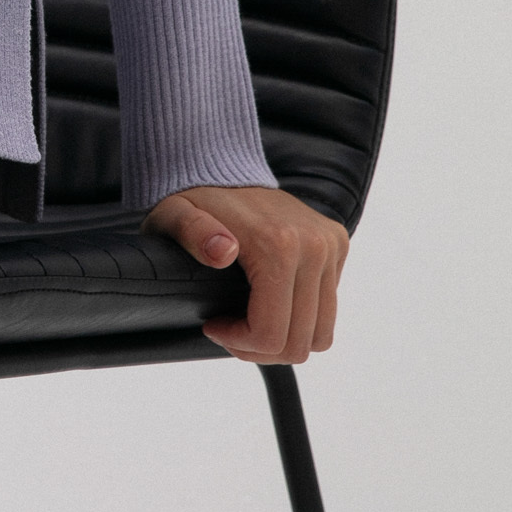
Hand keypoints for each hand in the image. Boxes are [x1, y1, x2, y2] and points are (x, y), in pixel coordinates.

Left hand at [145, 183, 348, 363]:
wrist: (217, 164)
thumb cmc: (190, 199)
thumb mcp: (175, 216)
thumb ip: (193, 233)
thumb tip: (223, 251)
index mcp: (278, 244)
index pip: (271, 333)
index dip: (239, 343)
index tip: (213, 325)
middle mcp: (313, 245)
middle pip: (300, 342)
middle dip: (260, 347)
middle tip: (228, 329)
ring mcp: (329, 244)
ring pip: (320, 332)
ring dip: (284, 337)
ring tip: (248, 319)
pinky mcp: (336, 244)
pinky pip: (327, 307)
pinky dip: (300, 317)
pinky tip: (268, 300)